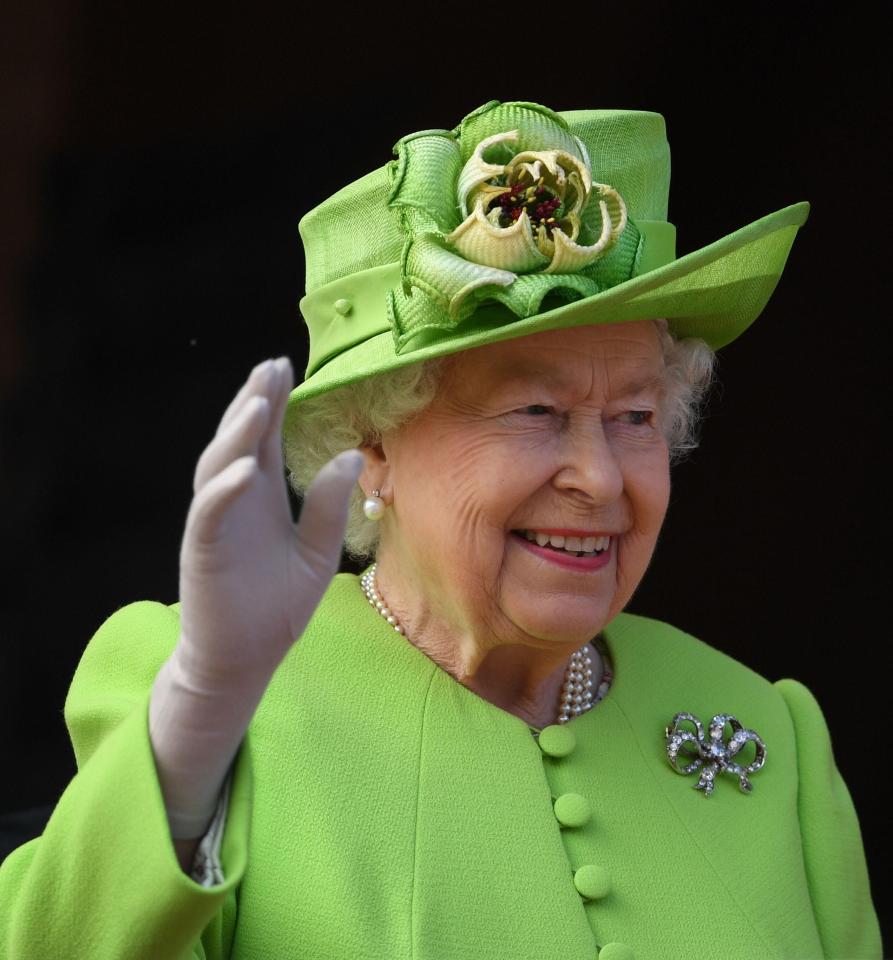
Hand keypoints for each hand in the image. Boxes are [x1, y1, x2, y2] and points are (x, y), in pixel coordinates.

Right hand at [175, 356, 362, 687]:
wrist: (245, 659)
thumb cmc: (276, 607)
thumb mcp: (316, 552)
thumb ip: (327, 505)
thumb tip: (350, 455)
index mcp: (262, 498)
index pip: (265, 440)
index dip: (274, 402)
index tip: (286, 367)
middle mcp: (236, 501)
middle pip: (240, 440)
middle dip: (255, 401)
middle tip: (272, 366)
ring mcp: (216, 523)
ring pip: (218, 466)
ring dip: (236, 434)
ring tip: (259, 403)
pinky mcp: (203, 551)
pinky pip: (209, 512)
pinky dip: (223, 489)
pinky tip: (244, 468)